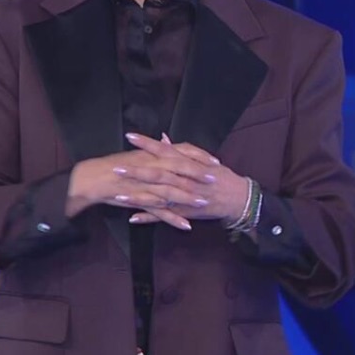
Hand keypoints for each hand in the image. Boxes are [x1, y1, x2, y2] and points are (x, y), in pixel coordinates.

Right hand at [66, 148, 217, 230]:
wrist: (95, 178)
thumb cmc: (116, 165)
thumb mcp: (138, 155)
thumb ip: (155, 151)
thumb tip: (168, 143)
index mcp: (154, 155)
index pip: (182, 152)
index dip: (199, 156)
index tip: (214, 161)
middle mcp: (152, 167)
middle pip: (180, 170)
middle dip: (199, 175)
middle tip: (214, 180)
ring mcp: (147, 185)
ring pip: (172, 191)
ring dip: (189, 197)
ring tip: (203, 203)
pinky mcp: (141, 201)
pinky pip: (160, 212)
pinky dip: (173, 219)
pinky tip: (186, 226)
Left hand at [122, 133, 249, 225]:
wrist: (237, 198)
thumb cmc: (220, 177)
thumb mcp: (203, 159)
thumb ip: (181, 150)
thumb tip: (163, 139)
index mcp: (188, 163)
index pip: (165, 150)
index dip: (147, 144)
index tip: (130, 136)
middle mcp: (184, 179)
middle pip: (158, 173)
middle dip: (137, 170)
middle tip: (117, 166)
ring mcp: (184, 197)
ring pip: (158, 196)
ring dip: (137, 196)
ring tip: (118, 195)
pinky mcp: (184, 212)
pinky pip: (164, 216)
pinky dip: (149, 217)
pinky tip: (133, 218)